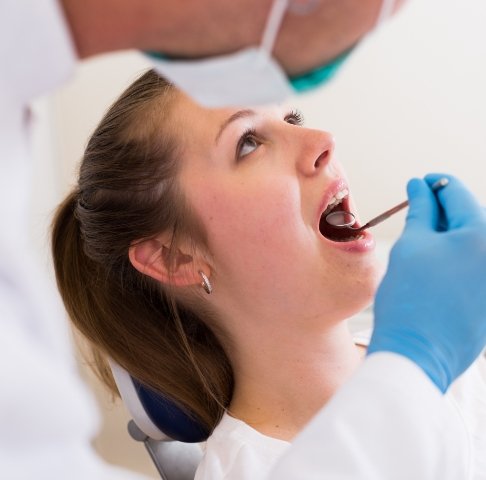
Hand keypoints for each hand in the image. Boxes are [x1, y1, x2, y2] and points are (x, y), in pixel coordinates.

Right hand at [368, 174, 485, 392]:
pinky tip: (432, 267)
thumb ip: (420, 211)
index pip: (458, 195)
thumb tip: (420, 187)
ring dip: (448, 236)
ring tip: (421, 240)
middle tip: (417, 209)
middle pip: (470, 218)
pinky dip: (455, 258)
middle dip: (442, 210)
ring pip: (471, 244)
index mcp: (482, 237)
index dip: (435, 184)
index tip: (419, 182)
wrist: (416, 353)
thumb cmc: (410, 296)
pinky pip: (474, 267)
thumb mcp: (411, 245)